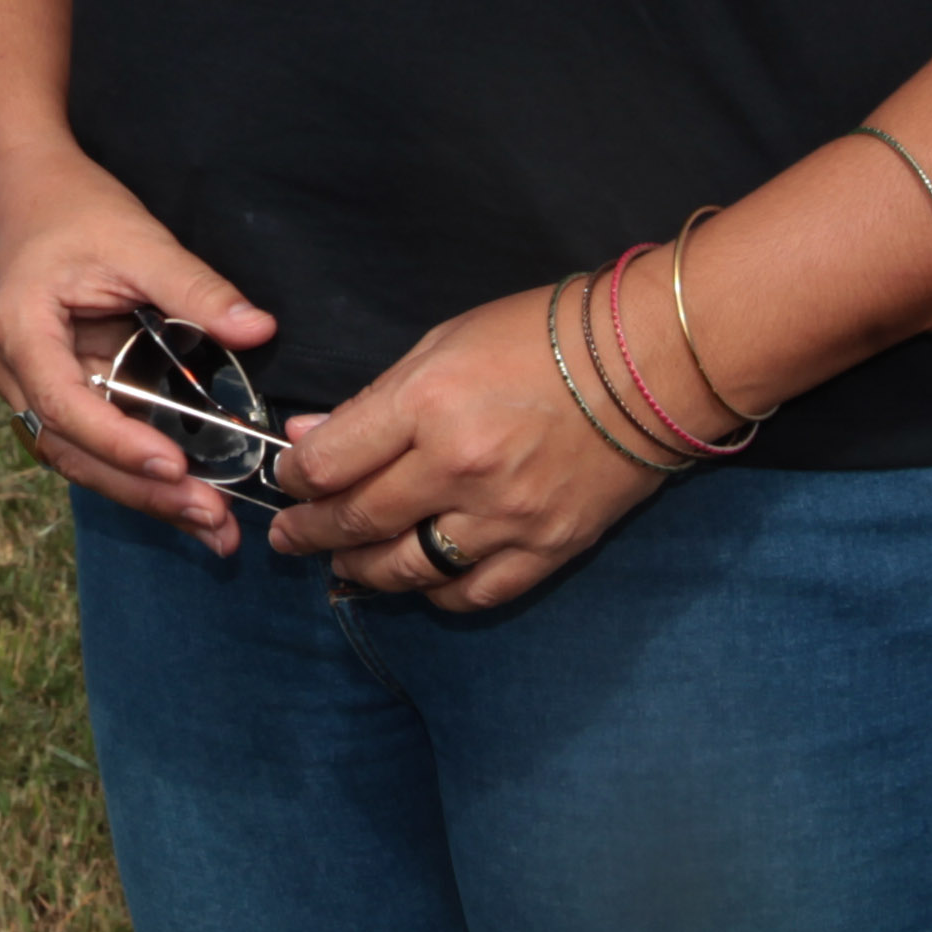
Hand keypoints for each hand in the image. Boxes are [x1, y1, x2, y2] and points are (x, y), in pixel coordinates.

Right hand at [0, 165, 284, 552]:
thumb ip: (196, 288)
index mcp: (20, 331)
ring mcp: (27, 387)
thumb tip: (259, 330)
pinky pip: (91, 443)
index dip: (118, 442)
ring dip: (143, 494)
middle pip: (72, 450)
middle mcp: (12, 371)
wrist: (27, 190)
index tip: (174, 468)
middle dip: (142, 490)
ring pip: (81, 459)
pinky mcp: (54, 392)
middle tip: (212, 520)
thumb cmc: (75, 210)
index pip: (64, 404)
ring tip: (211, 526)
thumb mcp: (139, 240)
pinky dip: (136, 473)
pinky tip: (186, 500)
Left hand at [262, 278, 664, 609]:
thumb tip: (310, 439)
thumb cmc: (538, 337)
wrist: (646, 364)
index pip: (332, 464)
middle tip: (288, 538)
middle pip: (361, 521)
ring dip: (362, 570)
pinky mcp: (549, 549)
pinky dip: (436, 594)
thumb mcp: (441, 345)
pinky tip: (417, 583)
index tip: (286, 481)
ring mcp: (507, 517)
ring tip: (340, 564)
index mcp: (427, 405)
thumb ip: (374, 402)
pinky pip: (475, 593)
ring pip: (410, 568)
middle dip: (311, 533)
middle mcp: (460, 469)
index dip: (294, 479)